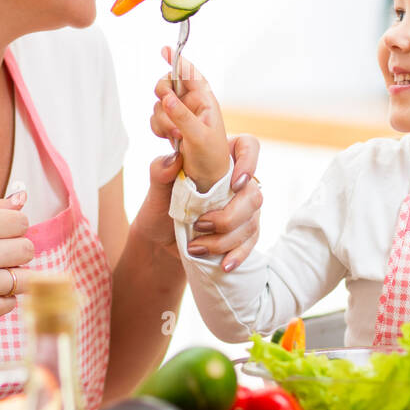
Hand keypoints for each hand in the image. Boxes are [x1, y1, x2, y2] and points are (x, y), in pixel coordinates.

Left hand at [134, 135, 262, 274]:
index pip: (248, 146)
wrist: (159, 239)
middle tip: (200, 224)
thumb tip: (173, 160)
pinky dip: (237, 254)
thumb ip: (161, 171)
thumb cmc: (159, 206)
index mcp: (220, 159)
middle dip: (229, 216)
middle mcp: (237, 181)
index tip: (235, 183)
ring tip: (196, 246)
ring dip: (224, 239)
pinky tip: (225, 264)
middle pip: (254, 193)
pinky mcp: (242, 231)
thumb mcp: (155, 189)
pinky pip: (250, 242)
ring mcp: (243, 207)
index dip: (249, 161)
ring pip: (252, 221)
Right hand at [150, 46, 230, 191]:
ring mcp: (181, 116)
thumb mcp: (199, 137)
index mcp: (205, 101)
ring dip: (162, 119)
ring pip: (159, 104)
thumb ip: (182, 116)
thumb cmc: (211, 158)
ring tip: (176, 136)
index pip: (191, 74)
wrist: (206, 180)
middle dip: (164, 98)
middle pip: (168, 85)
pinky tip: (170, 139)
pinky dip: (159, 128)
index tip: (165, 50)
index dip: (179, 61)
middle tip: (167, 109)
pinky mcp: (172, 127)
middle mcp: (193, 105)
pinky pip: (156, 118)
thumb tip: (167, 97)